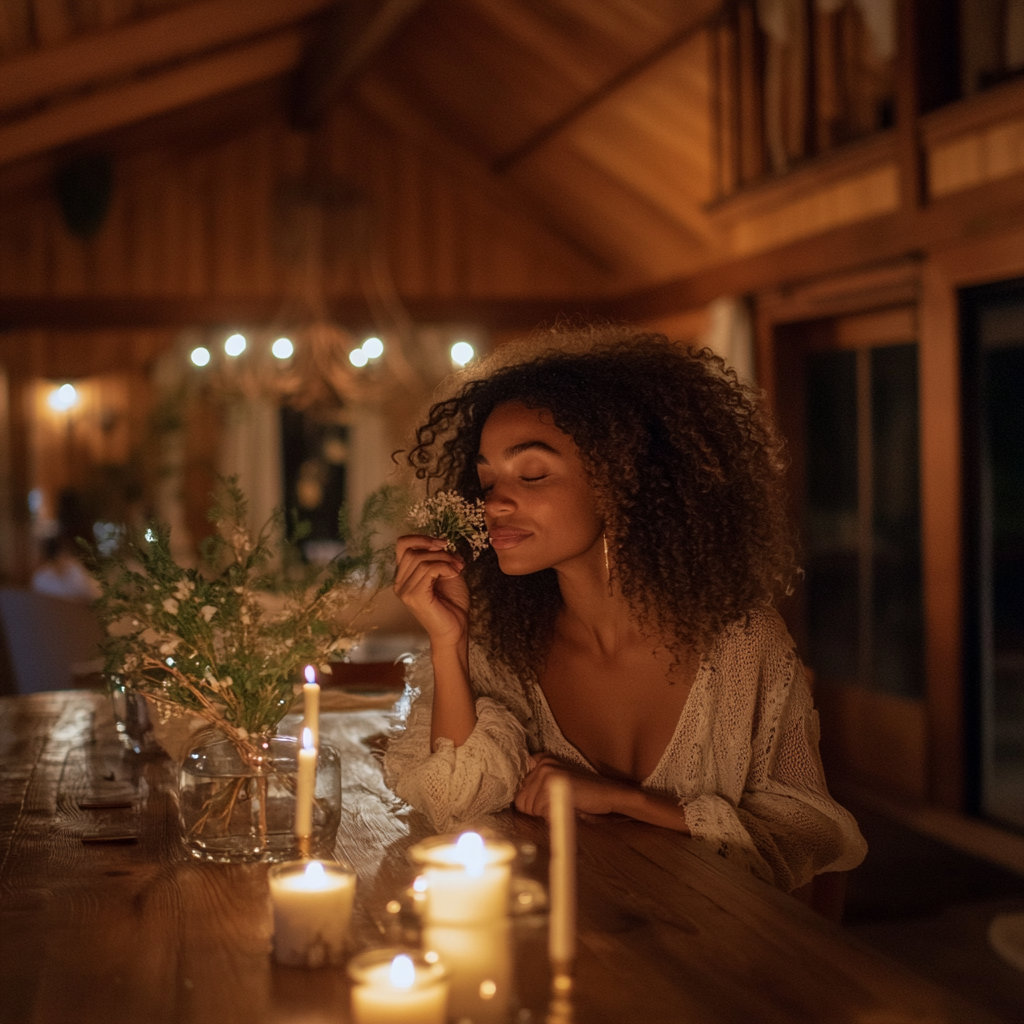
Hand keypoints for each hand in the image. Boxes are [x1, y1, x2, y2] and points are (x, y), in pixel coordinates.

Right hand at [394, 535, 469, 646]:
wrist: (456, 628)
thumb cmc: (452, 603)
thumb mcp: (446, 572)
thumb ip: (438, 557)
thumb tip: (440, 543)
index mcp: (404, 575)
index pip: (401, 545)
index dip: (421, 538)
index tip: (442, 543)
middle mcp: (400, 582)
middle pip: (412, 551)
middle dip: (438, 551)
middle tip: (457, 561)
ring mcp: (404, 590)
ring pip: (421, 559)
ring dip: (445, 560)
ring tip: (458, 569)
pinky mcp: (413, 596)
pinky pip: (428, 569)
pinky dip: (445, 567)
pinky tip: (454, 574)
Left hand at [514, 753, 634, 818]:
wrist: (609, 795)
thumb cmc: (584, 794)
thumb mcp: (556, 784)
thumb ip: (536, 788)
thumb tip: (515, 801)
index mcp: (541, 760)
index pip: (516, 786)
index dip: (525, 798)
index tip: (536, 802)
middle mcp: (541, 764)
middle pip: (520, 799)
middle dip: (535, 809)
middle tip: (557, 804)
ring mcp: (546, 773)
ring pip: (529, 807)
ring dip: (544, 814)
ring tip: (563, 805)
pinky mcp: (552, 785)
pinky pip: (540, 812)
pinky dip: (552, 817)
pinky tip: (567, 809)